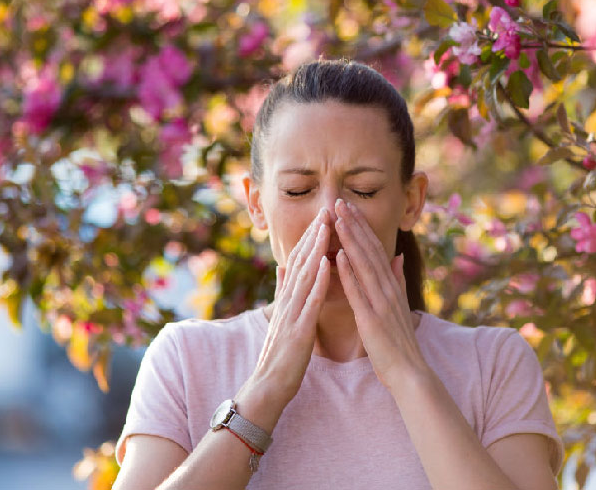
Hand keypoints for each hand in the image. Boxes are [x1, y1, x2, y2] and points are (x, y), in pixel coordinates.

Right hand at [237, 208, 331, 417]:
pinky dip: (318, 281)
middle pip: (301, 261)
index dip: (310, 237)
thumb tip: (282, 267)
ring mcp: (291, 314)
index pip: (299, 261)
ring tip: (326, 226)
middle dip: (313, 234)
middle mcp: (287, 301)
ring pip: (304, 275)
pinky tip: (327, 263)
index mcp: (287, 298)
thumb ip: (282, 292)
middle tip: (326, 209)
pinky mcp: (298, 330)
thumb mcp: (281, 317)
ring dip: (316, 249)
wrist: (268, 387)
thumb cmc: (280, 355)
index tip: (322, 215)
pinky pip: (309, 302)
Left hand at [333, 198, 429, 390]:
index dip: (361, 227)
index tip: (348, 207)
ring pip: (363, 264)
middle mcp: (387, 289)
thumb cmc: (399, 342)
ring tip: (337, 218)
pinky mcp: (371, 318)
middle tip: (339, 201)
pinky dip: (348, 272)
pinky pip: (358, 291)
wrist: (409, 373)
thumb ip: (397, 280)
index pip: (374, 249)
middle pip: (369, 250)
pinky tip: (338, 256)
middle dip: (354, 224)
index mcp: (391, 286)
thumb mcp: (399, 305)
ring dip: (350, 240)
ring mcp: (380, 302)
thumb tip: (396, 257)